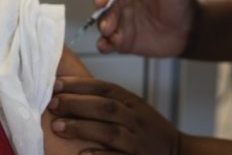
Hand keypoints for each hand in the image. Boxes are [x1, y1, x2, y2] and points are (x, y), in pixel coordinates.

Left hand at [48, 76, 181, 154]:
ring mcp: (138, 141)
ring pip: (110, 131)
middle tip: (52, 104)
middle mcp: (136, 119)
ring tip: (58, 127)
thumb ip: (109, 101)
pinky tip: (83, 154)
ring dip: (82, 128)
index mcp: (133, 103)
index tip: (56, 84)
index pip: (105, 88)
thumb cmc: (148, 130)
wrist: (179, 153)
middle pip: (106, 107)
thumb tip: (70, 92)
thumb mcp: (134, 108)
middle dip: (77, 104)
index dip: (80, 85)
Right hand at [94, 0, 197, 56]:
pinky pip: (109, 41)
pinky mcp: (124, 39)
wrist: (191, 31)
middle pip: (105, 5)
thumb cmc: (182, 2)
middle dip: (104, 14)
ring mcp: (122, 20)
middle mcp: (123, 1)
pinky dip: (105, 44)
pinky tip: (106, 46)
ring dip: (103, 28)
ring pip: (105, 23)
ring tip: (110, 35)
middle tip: (107, 24)